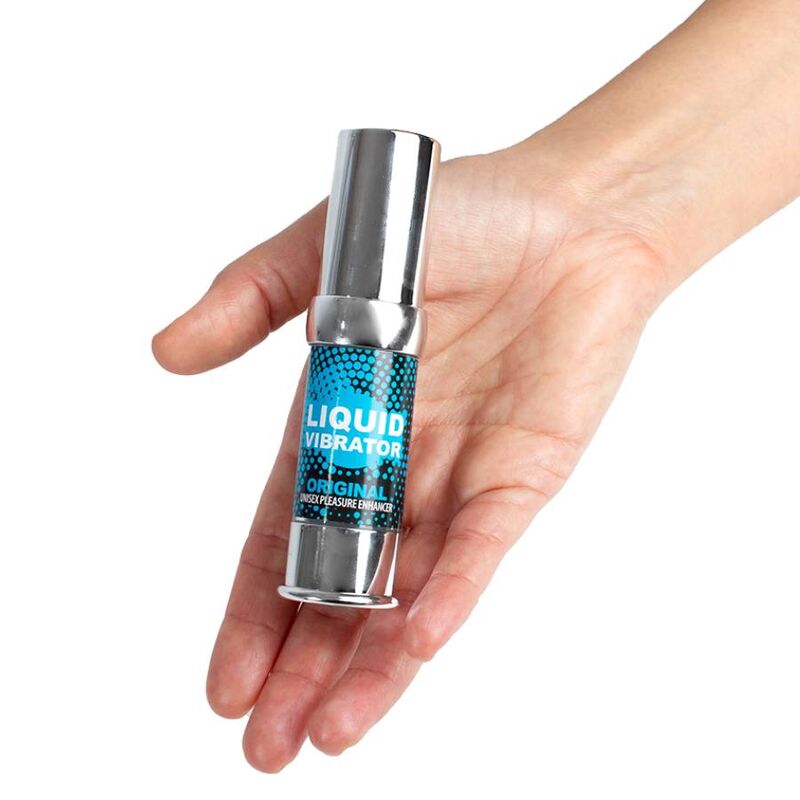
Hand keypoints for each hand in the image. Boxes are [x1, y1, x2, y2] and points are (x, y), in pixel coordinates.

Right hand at [153, 143, 668, 769]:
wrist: (569, 213)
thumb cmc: (455, 215)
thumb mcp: (325, 253)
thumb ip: (248, 302)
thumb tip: (165, 354)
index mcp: (338, 417)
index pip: (283, 530)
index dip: (253, 605)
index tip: (225, 678)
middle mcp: (393, 458)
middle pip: (338, 579)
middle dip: (300, 661)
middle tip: (262, 745)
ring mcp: (457, 473)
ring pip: (407, 585)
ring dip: (370, 660)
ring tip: (328, 734)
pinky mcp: (521, 476)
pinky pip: (479, 548)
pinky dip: (447, 596)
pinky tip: (414, 648)